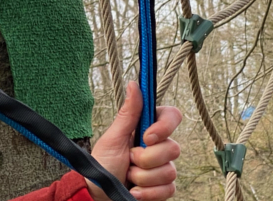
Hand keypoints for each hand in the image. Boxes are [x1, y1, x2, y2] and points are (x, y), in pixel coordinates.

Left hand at [87, 81, 181, 200]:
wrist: (99, 194)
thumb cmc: (103, 163)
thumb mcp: (113, 137)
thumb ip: (128, 114)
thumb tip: (134, 83)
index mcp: (147, 129)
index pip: (172, 116)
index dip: (164, 127)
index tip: (146, 137)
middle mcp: (159, 147)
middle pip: (173, 147)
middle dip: (145, 159)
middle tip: (128, 161)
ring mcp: (163, 168)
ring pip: (169, 171)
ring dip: (142, 177)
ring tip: (127, 176)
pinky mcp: (164, 188)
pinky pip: (168, 189)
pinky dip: (146, 192)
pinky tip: (134, 191)